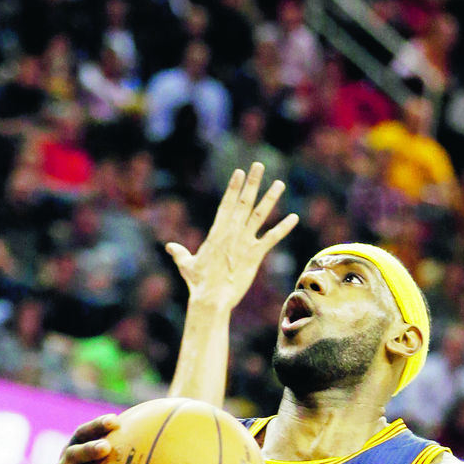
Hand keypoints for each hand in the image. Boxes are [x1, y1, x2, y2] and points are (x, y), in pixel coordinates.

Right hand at [166, 165, 297, 311]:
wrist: (211, 298)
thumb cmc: (198, 284)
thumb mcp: (186, 265)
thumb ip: (179, 253)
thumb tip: (169, 247)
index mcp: (216, 232)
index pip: (226, 204)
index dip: (234, 187)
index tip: (239, 172)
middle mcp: (232, 232)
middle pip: (244, 202)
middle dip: (252, 183)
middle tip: (258, 165)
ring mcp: (244, 242)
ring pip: (260, 215)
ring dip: (270, 198)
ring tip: (279, 183)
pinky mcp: (255, 255)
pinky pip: (272, 238)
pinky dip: (283, 227)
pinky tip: (294, 217)